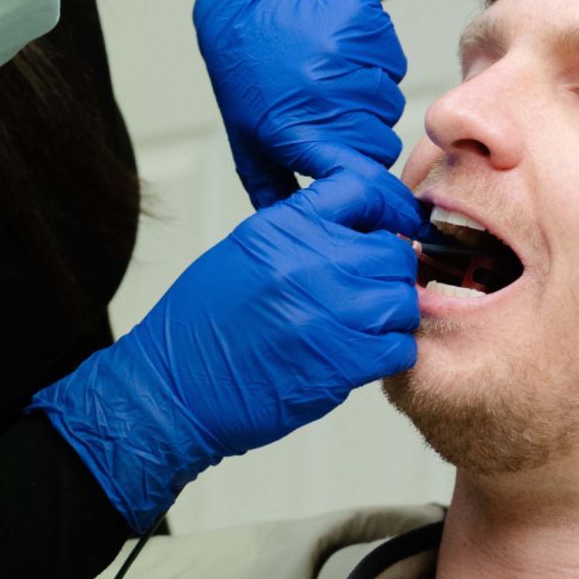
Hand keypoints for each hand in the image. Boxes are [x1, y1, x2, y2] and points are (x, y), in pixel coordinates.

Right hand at [31, 153, 424, 530]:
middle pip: (391, 251)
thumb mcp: (244, 253)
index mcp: (284, 227)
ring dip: (390, 316)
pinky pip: (400, 346)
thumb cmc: (201, 327)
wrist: (176, 389)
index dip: (385, 209)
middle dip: (386, 274)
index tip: (387, 229)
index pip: (361, 188)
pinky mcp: (345, 361)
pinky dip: (389, 353)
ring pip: (403, 299)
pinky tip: (360, 357)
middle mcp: (313, 261)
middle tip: (366, 295)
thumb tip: (353, 233)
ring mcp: (333, 311)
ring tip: (361, 330)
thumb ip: (300, 236)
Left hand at [195, 0, 408, 208]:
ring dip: (369, 100)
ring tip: (332, 82)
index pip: (360, 176)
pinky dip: (376, 64)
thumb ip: (274, 191)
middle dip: (363, 138)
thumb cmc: (247, 74)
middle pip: (381, 142)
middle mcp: (323, 95)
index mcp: (294, 131)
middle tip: (332, 117)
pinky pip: (393, 64)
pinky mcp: (366, 26)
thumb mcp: (247, 139)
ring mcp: (346, 56)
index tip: (366, 187)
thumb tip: (302, 233)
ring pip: (389, 104)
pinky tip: (342, 55)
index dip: (366, 183)